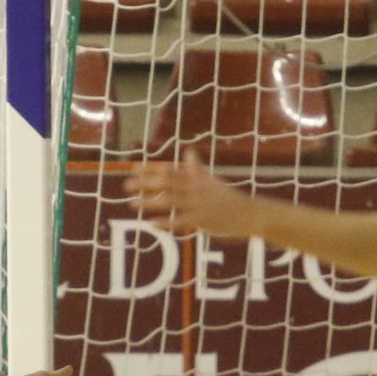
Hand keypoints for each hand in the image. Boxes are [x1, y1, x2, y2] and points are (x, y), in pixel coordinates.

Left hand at [124, 148, 257, 240]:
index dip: (151, 169)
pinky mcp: (203, 220)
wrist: (250, 213)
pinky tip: (151, 224)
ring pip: (171, 202)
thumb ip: (197, 168)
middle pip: (167, 183)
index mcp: (197, 179)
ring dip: (150, 203)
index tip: (133, 167)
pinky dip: (166, 222)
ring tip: (131, 204)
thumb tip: (189, 151)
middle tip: (126, 185)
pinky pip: (181, 221)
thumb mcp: (212, 181)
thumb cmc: (227, 197)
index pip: (170, 170)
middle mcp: (196, 189)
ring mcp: (199, 204)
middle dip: (146, 183)